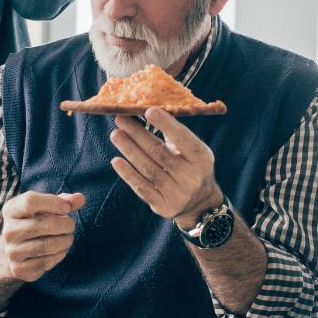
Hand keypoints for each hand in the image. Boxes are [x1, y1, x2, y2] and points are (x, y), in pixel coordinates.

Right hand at [0, 191, 85, 281]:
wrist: (17, 249)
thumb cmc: (36, 221)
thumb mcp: (47, 207)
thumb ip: (64, 201)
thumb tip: (80, 198)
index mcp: (11, 210)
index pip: (30, 201)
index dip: (53, 203)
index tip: (67, 208)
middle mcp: (8, 231)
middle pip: (42, 224)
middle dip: (64, 224)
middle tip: (71, 225)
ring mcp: (12, 251)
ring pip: (46, 246)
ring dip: (64, 241)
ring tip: (68, 238)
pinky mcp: (19, 269)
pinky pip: (45, 262)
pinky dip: (59, 255)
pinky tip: (60, 250)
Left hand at [110, 108, 222, 229]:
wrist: (200, 204)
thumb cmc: (192, 168)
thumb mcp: (194, 151)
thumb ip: (175, 135)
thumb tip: (148, 111)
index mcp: (202, 158)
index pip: (183, 139)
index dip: (165, 124)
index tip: (148, 110)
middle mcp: (191, 177)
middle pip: (159, 152)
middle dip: (137, 134)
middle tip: (121, 119)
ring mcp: (177, 194)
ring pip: (148, 169)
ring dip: (129, 150)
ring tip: (116, 134)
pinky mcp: (163, 206)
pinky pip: (142, 188)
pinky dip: (128, 174)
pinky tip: (116, 161)